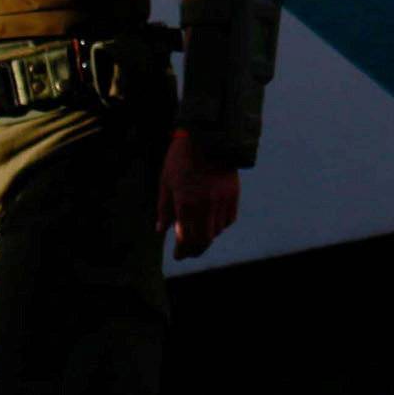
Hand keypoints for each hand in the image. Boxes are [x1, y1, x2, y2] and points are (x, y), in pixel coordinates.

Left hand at [156, 130, 239, 261]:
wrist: (210, 138)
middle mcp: (205, 205)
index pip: (184, 237)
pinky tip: (211, 227)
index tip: (177, 256)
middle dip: (194, 250)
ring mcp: (221, 201)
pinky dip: (219, 227)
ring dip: (206, 240)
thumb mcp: (166, 181)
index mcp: (185, 202)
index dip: (181, 250)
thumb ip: (164, 208)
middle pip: (202, 239)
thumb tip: (160, 230)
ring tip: (197, 242)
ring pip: (216, 232)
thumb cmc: (181, 158)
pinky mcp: (233, 196)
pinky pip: (228, 220)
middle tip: (186, 254)